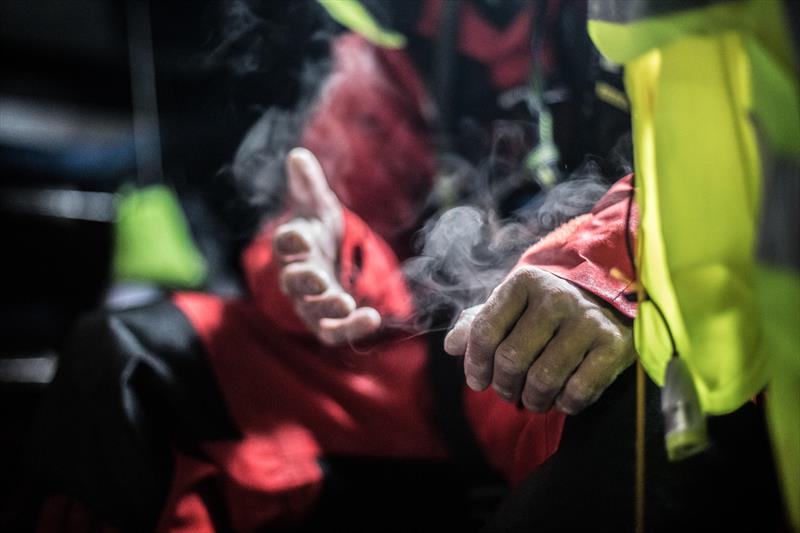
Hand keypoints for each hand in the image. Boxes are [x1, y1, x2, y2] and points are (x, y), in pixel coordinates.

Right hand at [272, 148, 380, 345]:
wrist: (330, 258)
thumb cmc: (319, 231)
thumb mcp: (318, 206)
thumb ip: (308, 184)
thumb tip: (297, 155)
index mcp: (292, 246)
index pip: (285, 242)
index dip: (291, 240)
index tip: (302, 236)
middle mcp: (296, 275)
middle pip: (293, 281)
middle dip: (306, 281)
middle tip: (321, 280)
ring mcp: (309, 301)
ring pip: (312, 309)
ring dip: (328, 307)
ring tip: (347, 303)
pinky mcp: (326, 320)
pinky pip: (333, 330)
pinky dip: (350, 328)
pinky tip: (372, 318)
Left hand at [444, 266, 634, 413]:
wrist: (609, 294)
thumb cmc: (547, 305)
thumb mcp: (511, 304)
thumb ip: (478, 322)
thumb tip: (451, 346)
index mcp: (524, 283)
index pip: (485, 331)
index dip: (474, 363)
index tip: (477, 381)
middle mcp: (556, 298)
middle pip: (511, 359)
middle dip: (503, 386)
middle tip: (507, 392)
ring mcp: (587, 321)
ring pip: (543, 379)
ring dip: (532, 400)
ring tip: (530, 399)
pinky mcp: (613, 345)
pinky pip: (579, 390)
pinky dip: (565, 404)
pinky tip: (560, 400)